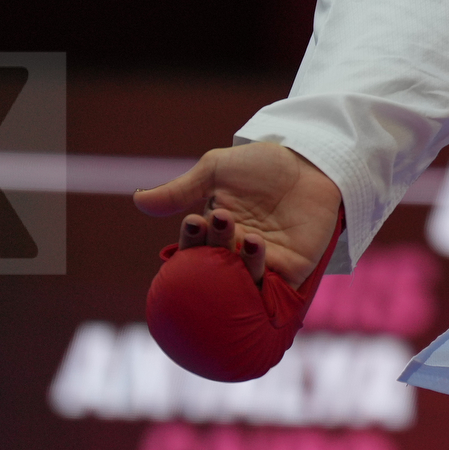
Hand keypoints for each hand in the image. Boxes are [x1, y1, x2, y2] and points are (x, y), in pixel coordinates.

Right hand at [133, 142, 343, 288]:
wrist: (311, 162)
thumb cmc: (262, 165)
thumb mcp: (216, 170)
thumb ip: (180, 190)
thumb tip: (137, 200)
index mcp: (214, 234)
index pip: (194, 246)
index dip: (192, 239)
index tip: (194, 220)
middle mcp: (234, 255)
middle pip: (214, 265)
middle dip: (215, 245)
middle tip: (219, 218)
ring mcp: (262, 266)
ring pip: (241, 280)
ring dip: (240, 261)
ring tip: (246, 234)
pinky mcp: (290, 272)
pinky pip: (270, 287)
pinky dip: (262, 276)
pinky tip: (259, 247)